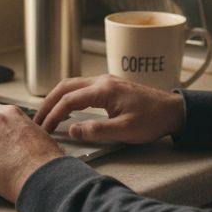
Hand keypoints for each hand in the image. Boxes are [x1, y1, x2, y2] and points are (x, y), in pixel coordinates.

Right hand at [34, 74, 184, 143]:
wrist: (173, 111)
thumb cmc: (152, 120)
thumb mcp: (125, 131)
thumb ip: (96, 130)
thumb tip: (72, 130)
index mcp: (104, 90)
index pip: (69, 99)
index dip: (53, 115)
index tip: (44, 129)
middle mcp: (102, 81)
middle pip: (65, 86)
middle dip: (48, 103)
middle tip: (38, 120)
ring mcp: (106, 81)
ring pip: (72, 84)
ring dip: (57, 98)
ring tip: (47, 115)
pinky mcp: (110, 86)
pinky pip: (82, 87)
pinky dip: (68, 96)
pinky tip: (66, 109)